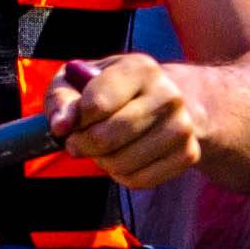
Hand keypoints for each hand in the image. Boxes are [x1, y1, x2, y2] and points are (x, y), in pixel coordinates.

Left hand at [50, 53, 203, 194]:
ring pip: (122, 163)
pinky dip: (122, 175)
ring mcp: (182, 126)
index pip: (96, 104)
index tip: (74, 121)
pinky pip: (140, 180)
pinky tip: (124, 158)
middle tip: (79, 142)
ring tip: (105, 148)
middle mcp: (168, 94)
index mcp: (141, 68)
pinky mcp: (188, 154)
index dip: (76, 120)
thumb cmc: (113, 89)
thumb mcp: (81, 80)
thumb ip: (61, 99)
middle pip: (107, 137)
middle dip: (84, 145)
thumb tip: (61, 126)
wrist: (167, 100)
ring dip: (103, 162)